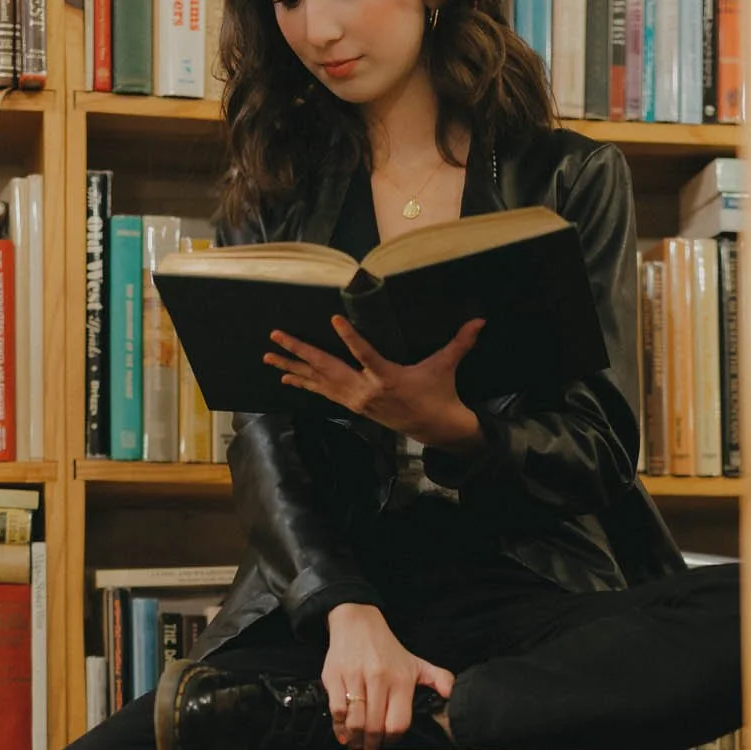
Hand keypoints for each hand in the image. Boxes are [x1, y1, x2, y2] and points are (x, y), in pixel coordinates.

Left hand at [267, 315, 486, 450]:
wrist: (435, 428)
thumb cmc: (439, 393)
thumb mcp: (446, 366)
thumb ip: (460, 342)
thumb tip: (481, 321)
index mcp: (388, 377)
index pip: (366, 354)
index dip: (350, 338)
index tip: (334, 320)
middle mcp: (366, 390)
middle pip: (327, 368)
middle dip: (299, 351)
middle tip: (276, 336)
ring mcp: (356, 399)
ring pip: (318, 381)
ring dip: (293, 367)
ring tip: (269, 356)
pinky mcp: (354, 405)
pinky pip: (323, 392)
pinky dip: (304, 382)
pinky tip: (287, 375)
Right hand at [324, 604, 453, 748]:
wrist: (357, 624)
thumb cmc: (388, 650)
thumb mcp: (418, 663)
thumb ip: (439, 679)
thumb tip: (453, 695)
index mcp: (401, 680)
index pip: (398, 724)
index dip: (393, 740)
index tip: (388, 743)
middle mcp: (379, 679)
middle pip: (375, 727)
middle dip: (372, 745)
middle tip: (370, 749)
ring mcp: (356, 678)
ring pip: (355, 722)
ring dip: (355, 739)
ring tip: (356, 743)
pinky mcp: (335, 677)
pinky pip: (336, 710)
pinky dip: (339, 726)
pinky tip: (343, 730)